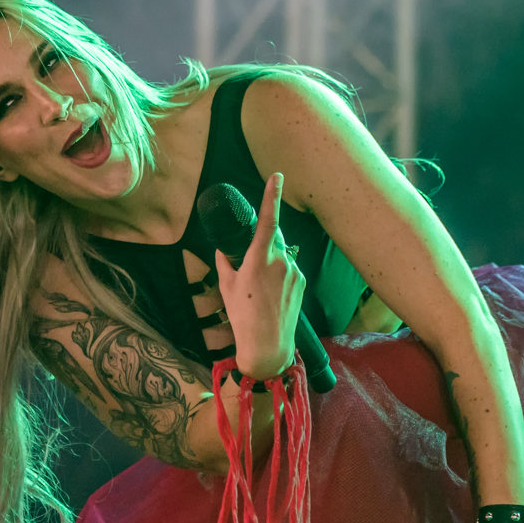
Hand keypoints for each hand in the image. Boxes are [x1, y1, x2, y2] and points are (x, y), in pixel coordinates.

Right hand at [215, 173, 306, 379]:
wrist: (268, 345)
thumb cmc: (243, 316)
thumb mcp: (227, 286)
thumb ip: (224, 261)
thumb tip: (222, 247)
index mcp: (259, 259)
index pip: (268, 220)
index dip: (272, 196)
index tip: (276, 177)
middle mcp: (281, 262)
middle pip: (276, 235)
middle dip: (266, 235)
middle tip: (252, 254)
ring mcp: (294, 272)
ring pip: (283, 253)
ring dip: (272, 258)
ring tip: (260, 286)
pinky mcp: (302, 282)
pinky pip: (290, 267)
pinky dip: (280, 271)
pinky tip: (271, 292)